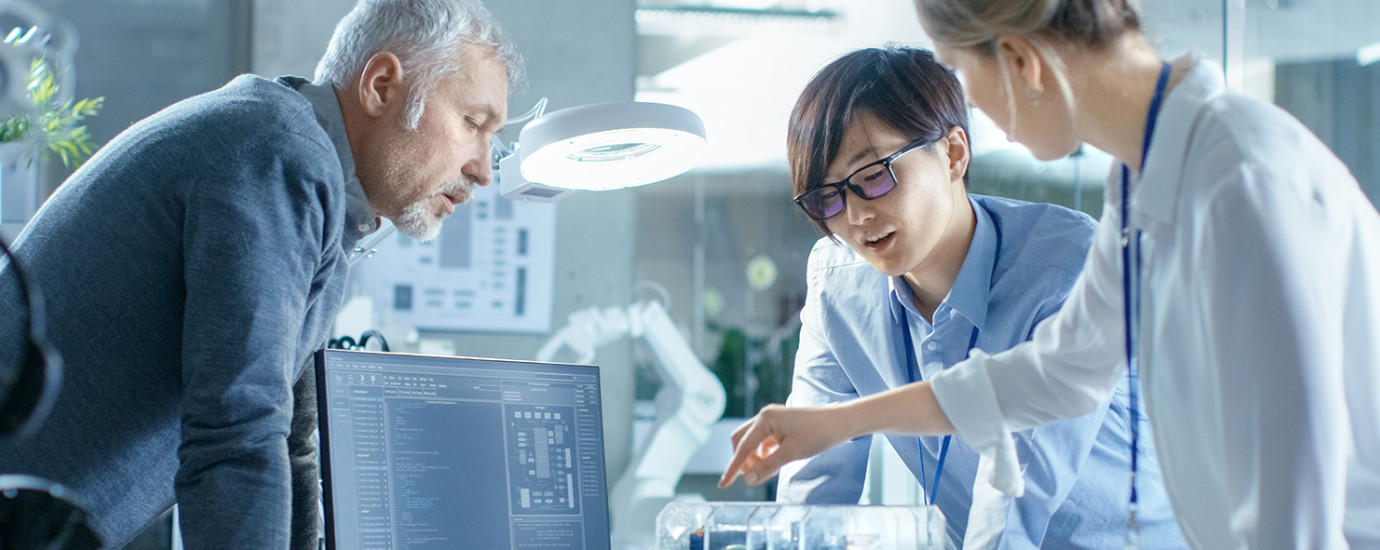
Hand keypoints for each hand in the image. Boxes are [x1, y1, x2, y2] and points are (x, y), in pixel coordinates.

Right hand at [717, 403, 854, 487]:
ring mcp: (772, 419)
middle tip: (754, 476)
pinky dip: (764, 454)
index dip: (732, 468)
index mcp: (765, 419)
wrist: (840, 423)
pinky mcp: (780, 425)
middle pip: (741, 441)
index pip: (742, 447)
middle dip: (743, 460)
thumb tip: (747, 481)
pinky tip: (775, 461)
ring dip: (754, 458)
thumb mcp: (791, 454)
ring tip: (770, 469)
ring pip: (752, 442)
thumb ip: (767, 467)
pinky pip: (763, 442)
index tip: (723, 485)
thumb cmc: (817, 435)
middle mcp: (765, 416)